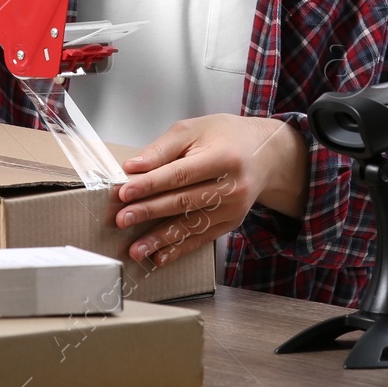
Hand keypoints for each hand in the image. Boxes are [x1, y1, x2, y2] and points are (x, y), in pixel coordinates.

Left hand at [113, 114, 308, 266]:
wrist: (265, 154)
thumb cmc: (225, 136)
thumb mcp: (194, 129)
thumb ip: (163, 149)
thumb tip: (133, 167)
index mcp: (224, 158)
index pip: (180, 174)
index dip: (150, 185)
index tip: (124, 193)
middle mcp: (233, 187)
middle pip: (184, 202)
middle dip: (149, 212)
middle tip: (122, 219)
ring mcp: (234, 209)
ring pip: (191, 226)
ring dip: (161, 239)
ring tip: (136, 249)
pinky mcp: (231, 223)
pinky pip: (202, 238)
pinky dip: (179, 249)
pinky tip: (160, 257)